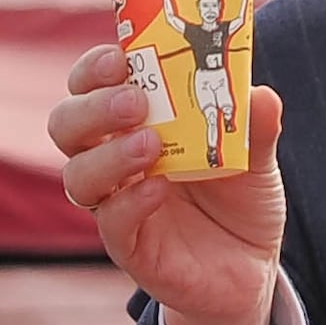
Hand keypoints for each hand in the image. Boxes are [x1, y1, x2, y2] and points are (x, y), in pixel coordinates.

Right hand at [45, 49, 287, 324]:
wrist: (250, 268)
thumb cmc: (239, 200)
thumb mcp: (256, 156)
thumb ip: (254, 126)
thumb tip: (258, 94)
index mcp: (134, 125)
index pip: (91, 86)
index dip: (95, 68)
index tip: (120, 56)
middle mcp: (113, 161)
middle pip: (67, 125)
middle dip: (92, 106)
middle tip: (133, 100)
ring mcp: (116, 204)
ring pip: (78, 175)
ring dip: (108, 154)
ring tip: (150, 144)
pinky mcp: (130, 246)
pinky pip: (111, 222)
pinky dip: (130, 202)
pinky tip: (159, 189)